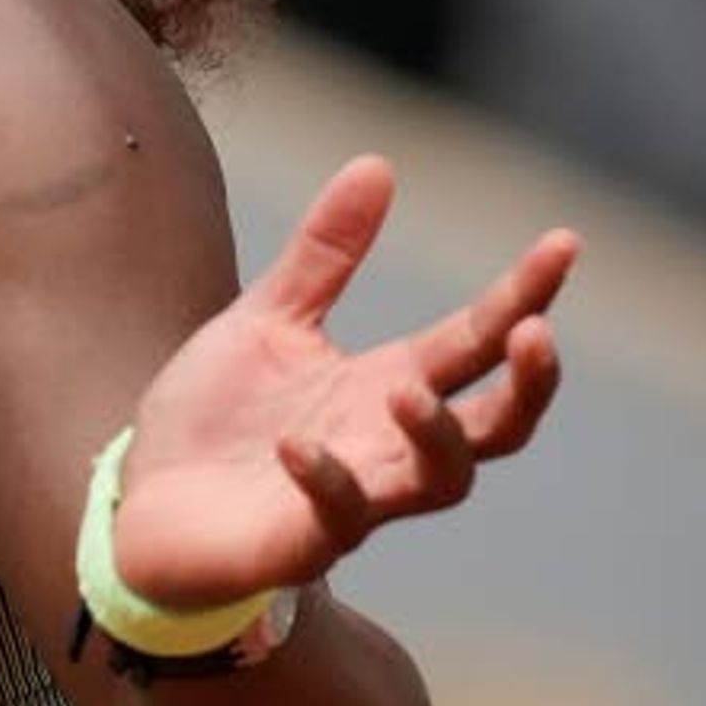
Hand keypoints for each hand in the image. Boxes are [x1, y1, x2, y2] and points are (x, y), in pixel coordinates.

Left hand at [111, 156, 570, 610]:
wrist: (140, 505)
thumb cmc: (215, 420)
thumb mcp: (268, 319)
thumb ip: (324, 255)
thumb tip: (378, 164)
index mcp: (386, 384)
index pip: (476, 339)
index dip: (524, 294)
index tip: (564, 242)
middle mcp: (387, 443)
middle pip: (499, 425)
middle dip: (528, 384)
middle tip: (536, 333)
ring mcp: (357, 498)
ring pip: (442, 481)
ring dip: (439, 436)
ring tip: (409, 392)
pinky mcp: (305, 540)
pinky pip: (341, 519)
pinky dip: (327, 480)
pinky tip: (296, 445)